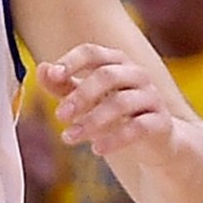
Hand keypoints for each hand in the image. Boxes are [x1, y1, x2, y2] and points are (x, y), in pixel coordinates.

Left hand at [35, 41, 180, 161]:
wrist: (154, 141)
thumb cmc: (114, 114)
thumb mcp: (85, 99)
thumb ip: (62, 85)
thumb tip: (41, 69)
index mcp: (116, 63)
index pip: (93, 53)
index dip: (72, 62)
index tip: (54, 76)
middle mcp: (137, 75)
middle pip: (107, 75)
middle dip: (81, 95)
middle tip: (59, 116)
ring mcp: (151, 97)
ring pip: (122, 103)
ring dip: (92, 121)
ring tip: (68, 138)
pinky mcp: (161, 123)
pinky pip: (139, 127)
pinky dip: (116, 139)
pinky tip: (97, 150)